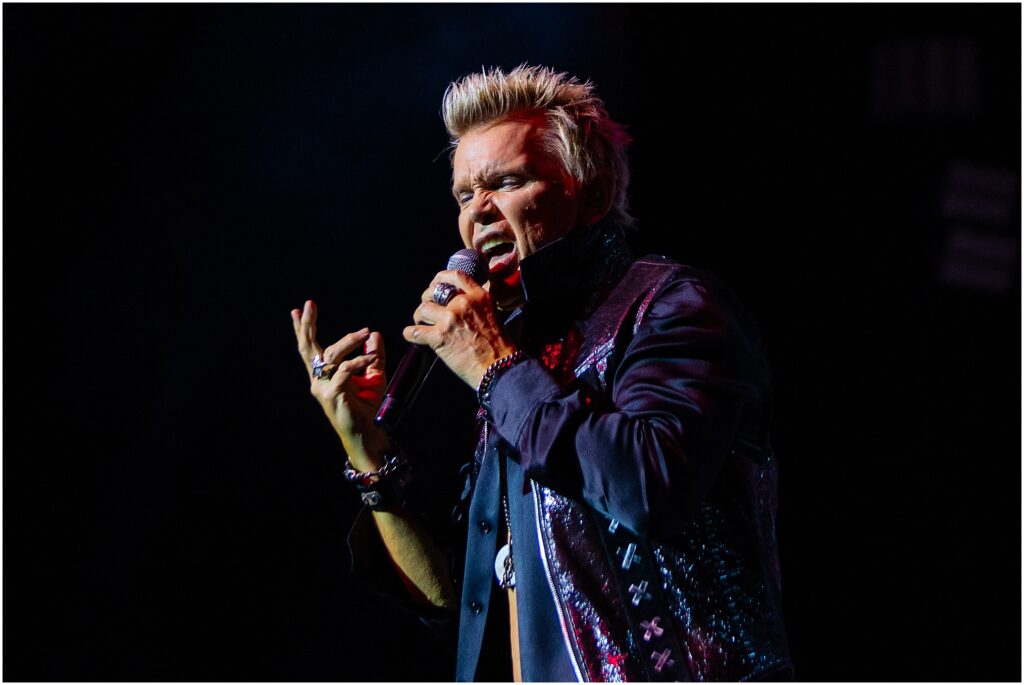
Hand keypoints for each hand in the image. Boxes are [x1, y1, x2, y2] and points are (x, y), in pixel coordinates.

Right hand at [291, 300, 388, 470]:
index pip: (310, 348)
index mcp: (324, 374)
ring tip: (365, 333)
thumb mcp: (373, 376)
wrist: (369, 434)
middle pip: (308, 347)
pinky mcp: (332, 395)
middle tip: (308, 304)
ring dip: (348, 341)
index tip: (297, 309)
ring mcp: (323, 388)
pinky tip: (368, 357)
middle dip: (307, 324)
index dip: (303, 329)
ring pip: (330, 355)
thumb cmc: (368, 407)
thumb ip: (372, 356)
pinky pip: (343, 371)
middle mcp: (318, 379)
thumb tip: (373, 334)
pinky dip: (357, 361)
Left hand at [403, 270, 517, 388]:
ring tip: (421, 324)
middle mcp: (463, 303)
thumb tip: (458, 306)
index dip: (440, 278)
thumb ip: (476, 306)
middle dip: (426, 298)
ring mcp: (450, 319)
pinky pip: (415, 331)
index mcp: (479, 296)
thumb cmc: (499, 347)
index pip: (455, 276)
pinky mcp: (440, 337)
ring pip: (422, 309)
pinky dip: (410, 334)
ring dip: (419, 317)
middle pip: (434, 291)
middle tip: (427, 309)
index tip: (435, 284)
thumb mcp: (493, 315)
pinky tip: (411, 335)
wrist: (499, 367)